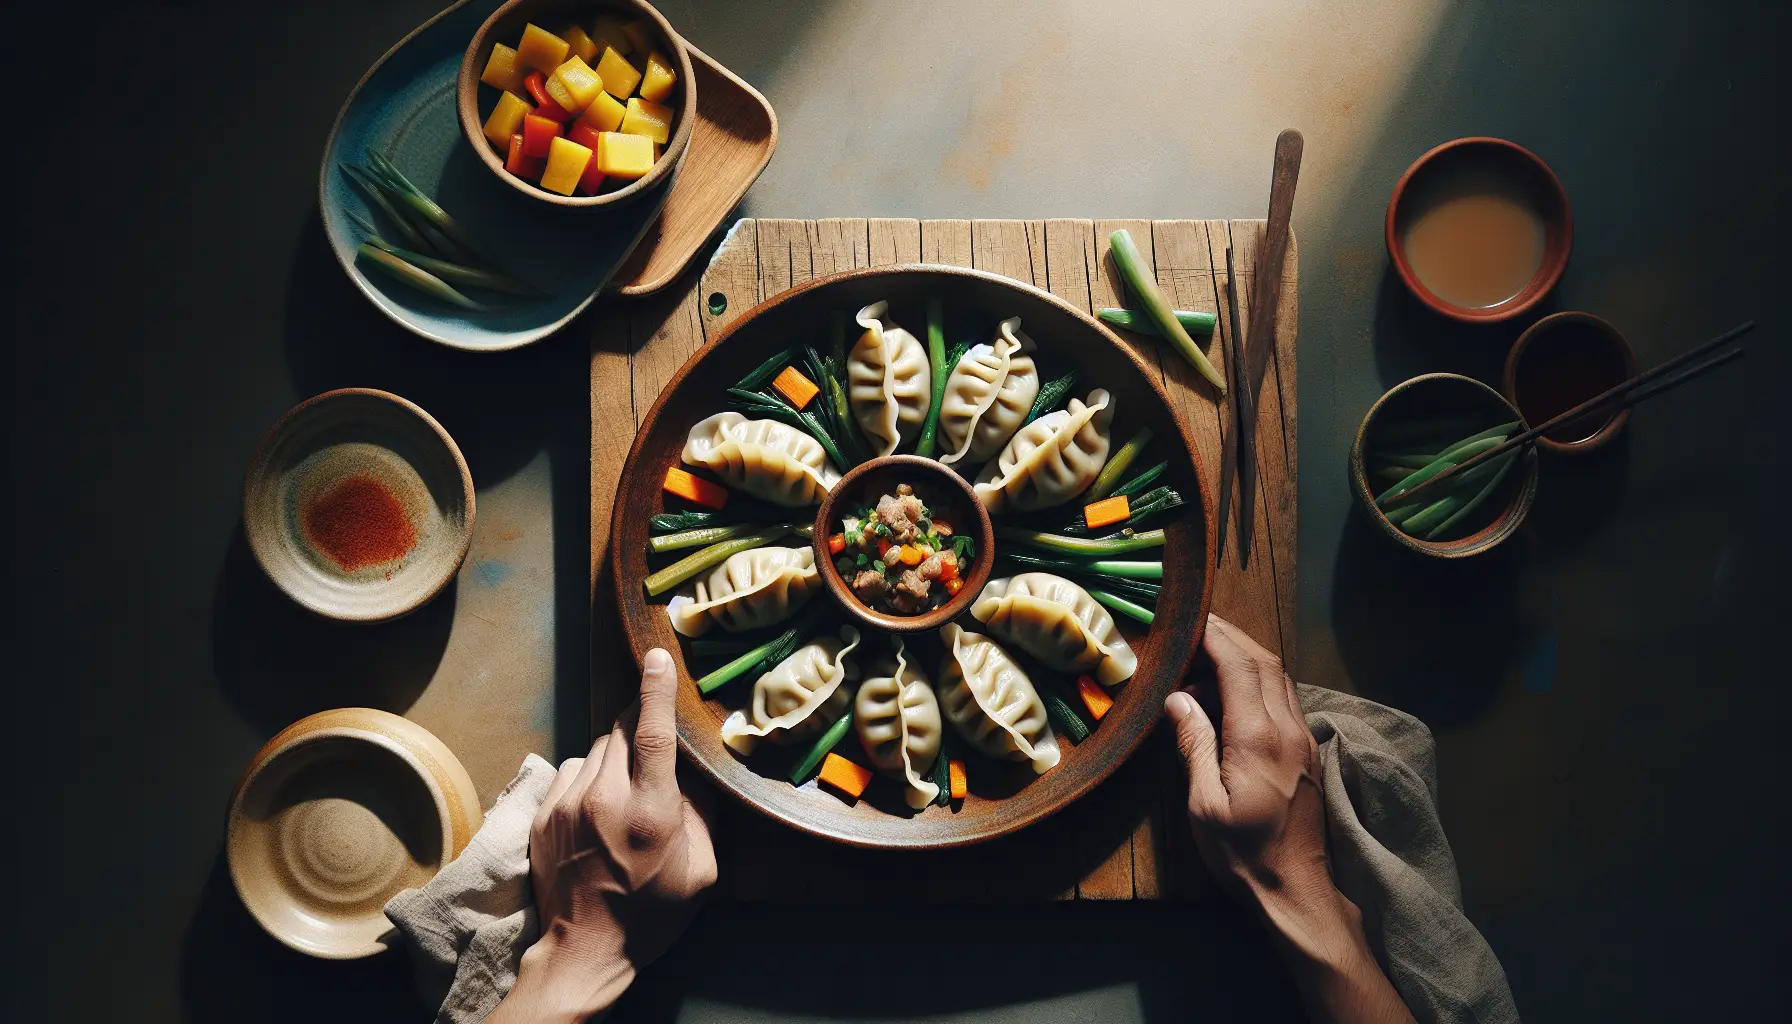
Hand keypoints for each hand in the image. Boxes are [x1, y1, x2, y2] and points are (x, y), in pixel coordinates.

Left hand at [490, 649, 716, 1023]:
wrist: (584, 950)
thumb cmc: (653, 914)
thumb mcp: (703, 868)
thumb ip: (705, 811)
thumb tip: (700, 769)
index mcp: (650, 812)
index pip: (651, 732)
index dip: (657, 690)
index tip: (659, 657)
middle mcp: (604, 799)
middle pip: (620, 730)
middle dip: (640, 724)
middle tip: (656, 744)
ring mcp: (567, 805)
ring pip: (596, 748)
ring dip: (615, 756)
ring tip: (628, 794)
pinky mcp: (543, 814)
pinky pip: (572, 771)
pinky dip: (591, 778)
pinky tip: (601, 809)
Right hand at [1166, 615, 1412, 1023]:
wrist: (1297, 891)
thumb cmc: (1243, 855)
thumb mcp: (1204, 804)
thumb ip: (1193, 745)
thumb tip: (1176, 700)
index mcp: (1259, 736)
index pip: (1239, 665)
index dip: (1214, 635)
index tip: (1189, 620)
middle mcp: (1288, 728)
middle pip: (1265, 661)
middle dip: (1230, 637)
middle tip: (1194, 629)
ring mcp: (1303, 738)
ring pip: (1279, 677)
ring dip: (1245, 658)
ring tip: (1205, 658)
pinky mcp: (1306, 751)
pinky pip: (1284, 698)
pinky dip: (1257, 682)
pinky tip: (1229, 696)